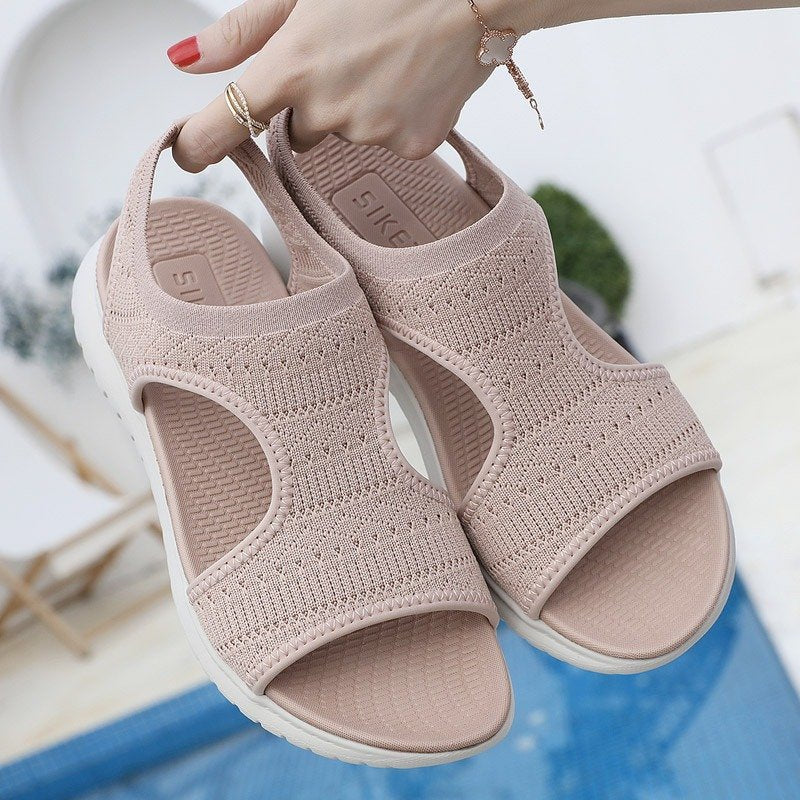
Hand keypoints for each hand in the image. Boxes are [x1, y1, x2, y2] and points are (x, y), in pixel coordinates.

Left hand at [169, 0, 532, 171]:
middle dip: (316, 98)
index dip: (199, 142)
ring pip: (346, 133)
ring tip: (390, 57)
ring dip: (357, 105)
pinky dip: (397, 117)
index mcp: (291, 66)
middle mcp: (327, 110)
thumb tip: (185, 62)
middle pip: (300, 128)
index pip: (223, 125)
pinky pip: (388, 141)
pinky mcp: (413, 146)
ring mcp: (372, 133)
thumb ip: (243, 31)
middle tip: (352, 51)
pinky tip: (415, 79)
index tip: (185, 154)